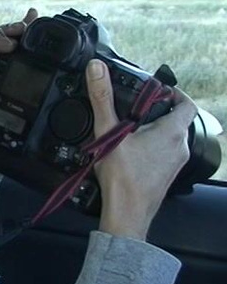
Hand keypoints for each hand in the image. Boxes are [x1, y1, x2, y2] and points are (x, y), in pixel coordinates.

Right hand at [85, 59, 197, 240]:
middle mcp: (180, 146)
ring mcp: (175, 163)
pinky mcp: (167, 175)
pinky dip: (151, 147)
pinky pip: (164, 154)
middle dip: (156, 111)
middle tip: (133, 108)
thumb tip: (97, 68)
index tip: (158, 89)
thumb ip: (102, 98)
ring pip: (169, 138)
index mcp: (172, 131)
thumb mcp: (109, 132)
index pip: (186, 103)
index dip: (174, 92)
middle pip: (176, 120)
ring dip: (153, 130)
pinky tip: (130, 152)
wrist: (127, 214)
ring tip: (128, 129)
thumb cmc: (122, 178)